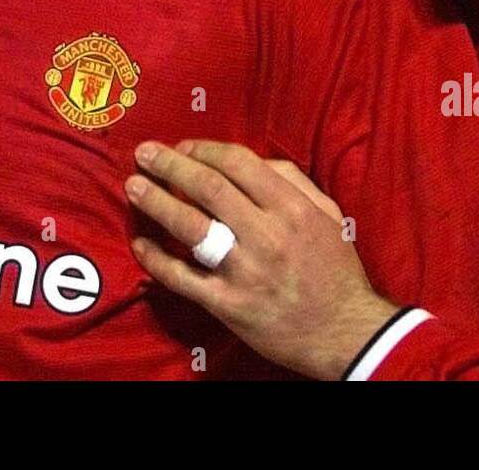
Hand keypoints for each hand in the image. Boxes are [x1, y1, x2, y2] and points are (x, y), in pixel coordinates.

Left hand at [125, 140, 396, 379]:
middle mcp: (265, 234)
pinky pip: (183, 278)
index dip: (203, 150)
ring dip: (156, 203)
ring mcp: (244, 270)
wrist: (344, 331)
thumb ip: (293, 181)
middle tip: (145, 154)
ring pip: (190, 227)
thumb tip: (254, 161)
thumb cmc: (334, 268)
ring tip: (133, 187)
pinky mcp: (228, 304)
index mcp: (290, 207)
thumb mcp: (327, 215)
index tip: (182, 146)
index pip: (237, 163)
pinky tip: (140, 244)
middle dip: (170, 166)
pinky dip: (157, 259)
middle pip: (207, 188)